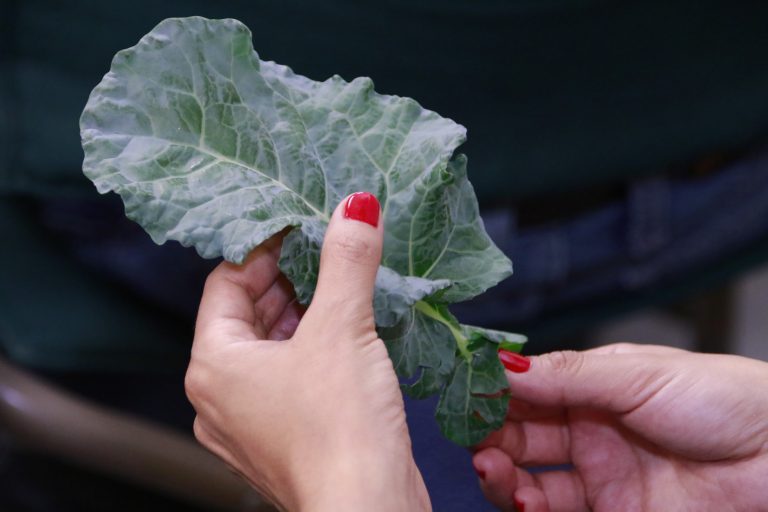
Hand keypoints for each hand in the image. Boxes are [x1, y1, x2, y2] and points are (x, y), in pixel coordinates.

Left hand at [185, 193, 430, 511]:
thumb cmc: (341, 430)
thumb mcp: (343, 329)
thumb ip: (347, 262)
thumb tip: (355, 208)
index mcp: (214, 365)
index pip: (226, 282)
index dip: (264, 248)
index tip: (302, 227)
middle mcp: (221, 396)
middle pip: (248, 314)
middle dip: (290, 279)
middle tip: (329, 250)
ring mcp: (251, 422)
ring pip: (272, 347)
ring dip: (306, 314)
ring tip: (345, 287)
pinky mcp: (284, 438)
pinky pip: (290, 377)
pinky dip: (315, 349)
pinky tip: (351, 335)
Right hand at [475, 343, 767, 510]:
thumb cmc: (725, 399)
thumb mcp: (637, 373)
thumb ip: (567, 374)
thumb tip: (501, 362)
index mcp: (594, 384)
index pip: (528, 385)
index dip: (494, 387)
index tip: (465, 388)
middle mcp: (590, 428)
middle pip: (520, 430)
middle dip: (488, 429)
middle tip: (469, 429)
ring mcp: (600, 474)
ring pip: (528, 475)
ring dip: (498, 470)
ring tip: (488, 464)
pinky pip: (553, 511)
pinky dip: (525, 504)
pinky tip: (520, 497)